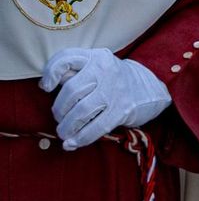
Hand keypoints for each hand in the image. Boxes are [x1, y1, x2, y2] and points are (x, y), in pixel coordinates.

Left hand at [39, 48, 171, 150]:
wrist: (150, 89)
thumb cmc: (115, 79)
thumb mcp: (98, 67)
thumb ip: (75, 72)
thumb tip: (47, 84)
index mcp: (97, 57)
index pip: (66, 59)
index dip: (50, 73)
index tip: (45, 87)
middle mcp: (106, 71)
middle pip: (70, 90)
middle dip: (59, 109)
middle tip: (59, 117)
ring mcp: (115, 91)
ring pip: (81, 111)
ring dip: (67, 126)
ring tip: (63, 132)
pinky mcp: (123, 110)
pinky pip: (97, 127)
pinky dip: (81, 138)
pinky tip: (73, 143)